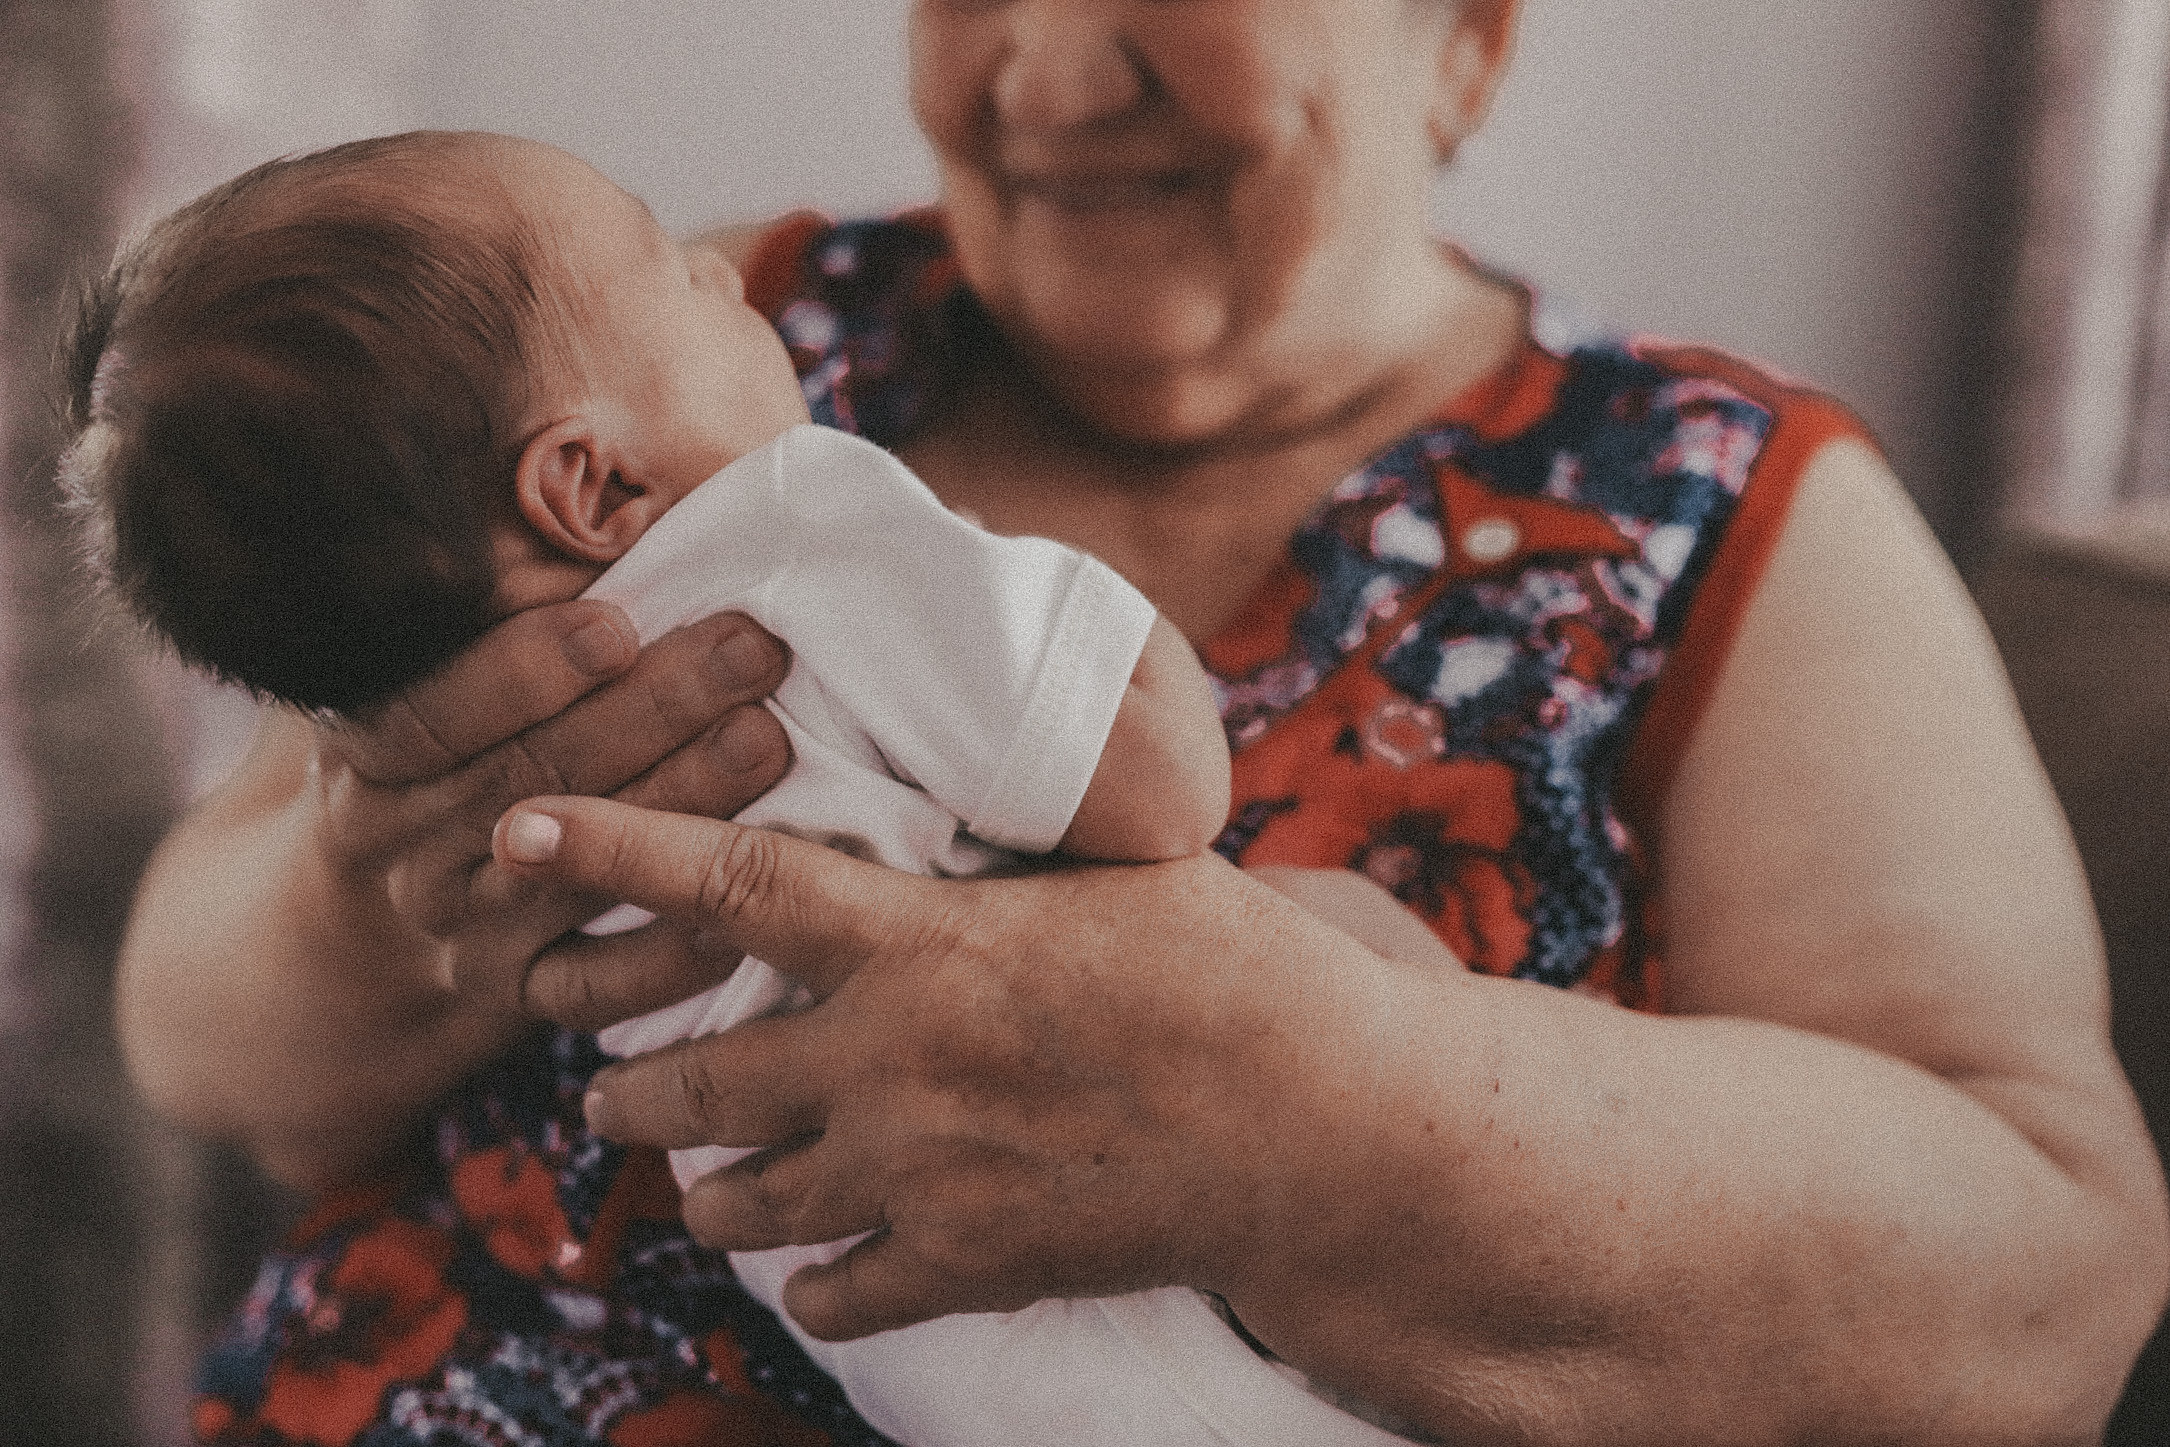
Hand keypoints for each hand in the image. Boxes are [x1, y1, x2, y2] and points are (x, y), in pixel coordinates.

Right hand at [311, 600, 791, 1014]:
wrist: (353, 933)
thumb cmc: (427, 757)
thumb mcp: (412, 677)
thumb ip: (478, 611)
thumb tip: (592, 498)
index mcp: (364, 755)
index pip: (430, 712)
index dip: (522, 669)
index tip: (616, 620)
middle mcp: (403, 848)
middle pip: (529, 778)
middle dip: (649, 709)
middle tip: (751, 648)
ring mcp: (459, 930)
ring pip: (574, 873)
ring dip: (679, 807)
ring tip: (769, 740)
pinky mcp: (514, 998)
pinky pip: (592, 989)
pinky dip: (666, 953)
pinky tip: (740, 903)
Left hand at [494, 795, 1408, 1341]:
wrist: (1314, 1125)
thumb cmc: (1227, 969)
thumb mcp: (1104, 879)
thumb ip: (991, 867)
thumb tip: (934, 820)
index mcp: (922, 943)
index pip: (730, 882)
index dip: (612, 848)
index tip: (516, 829)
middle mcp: (893, 1059)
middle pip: (696, 1080)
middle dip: (629, 1088)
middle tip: (606, 1086)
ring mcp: (922, 1171)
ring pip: (744, 1200)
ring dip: (705, 1192)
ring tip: (699, 1180)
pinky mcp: (967, 1264)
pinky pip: (836, 1293)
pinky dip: (812, 1282)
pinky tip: (818, 1267)